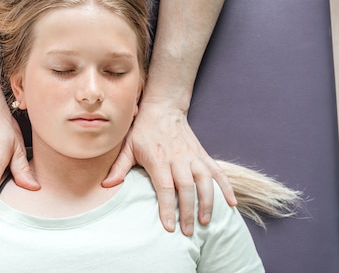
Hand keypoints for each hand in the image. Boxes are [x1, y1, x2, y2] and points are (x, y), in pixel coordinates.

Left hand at [102, 100, 236, 235]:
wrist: (164, 108)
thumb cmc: (143, 130)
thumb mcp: (128, 146)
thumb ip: (119, 167)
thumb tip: (106, 186)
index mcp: (159, 159)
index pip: (165, 188)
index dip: (167, 208)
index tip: (169, 226)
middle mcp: (179, 159)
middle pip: (186, 188)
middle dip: (188, 211)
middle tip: (188, 232)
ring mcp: (193, 157)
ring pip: (205, 181)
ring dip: (208, 202)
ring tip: (205, 221)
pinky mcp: (203, 155)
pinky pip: (218, 172)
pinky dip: (226, 187)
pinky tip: (231, 203)